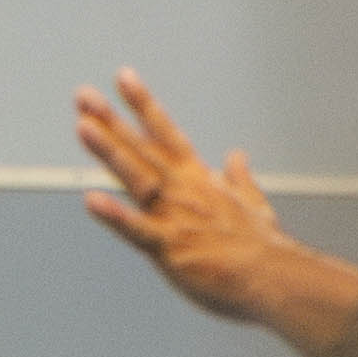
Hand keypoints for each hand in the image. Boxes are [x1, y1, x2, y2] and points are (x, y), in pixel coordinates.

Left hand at [76, 69, 301, 324]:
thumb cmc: (263, 248)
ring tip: (83, 127)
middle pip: (142, 148)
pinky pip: (137, 231)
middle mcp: (183, 190)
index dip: (143, 105)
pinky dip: (115, 216)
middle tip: (84, 96)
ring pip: (136, 177)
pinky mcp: (171, 249)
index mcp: (199, 180)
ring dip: (109, 152)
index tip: (123, 78)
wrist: (273, 278)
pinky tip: (91, 200)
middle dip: (112, 121)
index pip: (166, 133)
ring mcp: (175, 217)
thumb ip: (239, 178)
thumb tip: (237, 157)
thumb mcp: (253, 203)